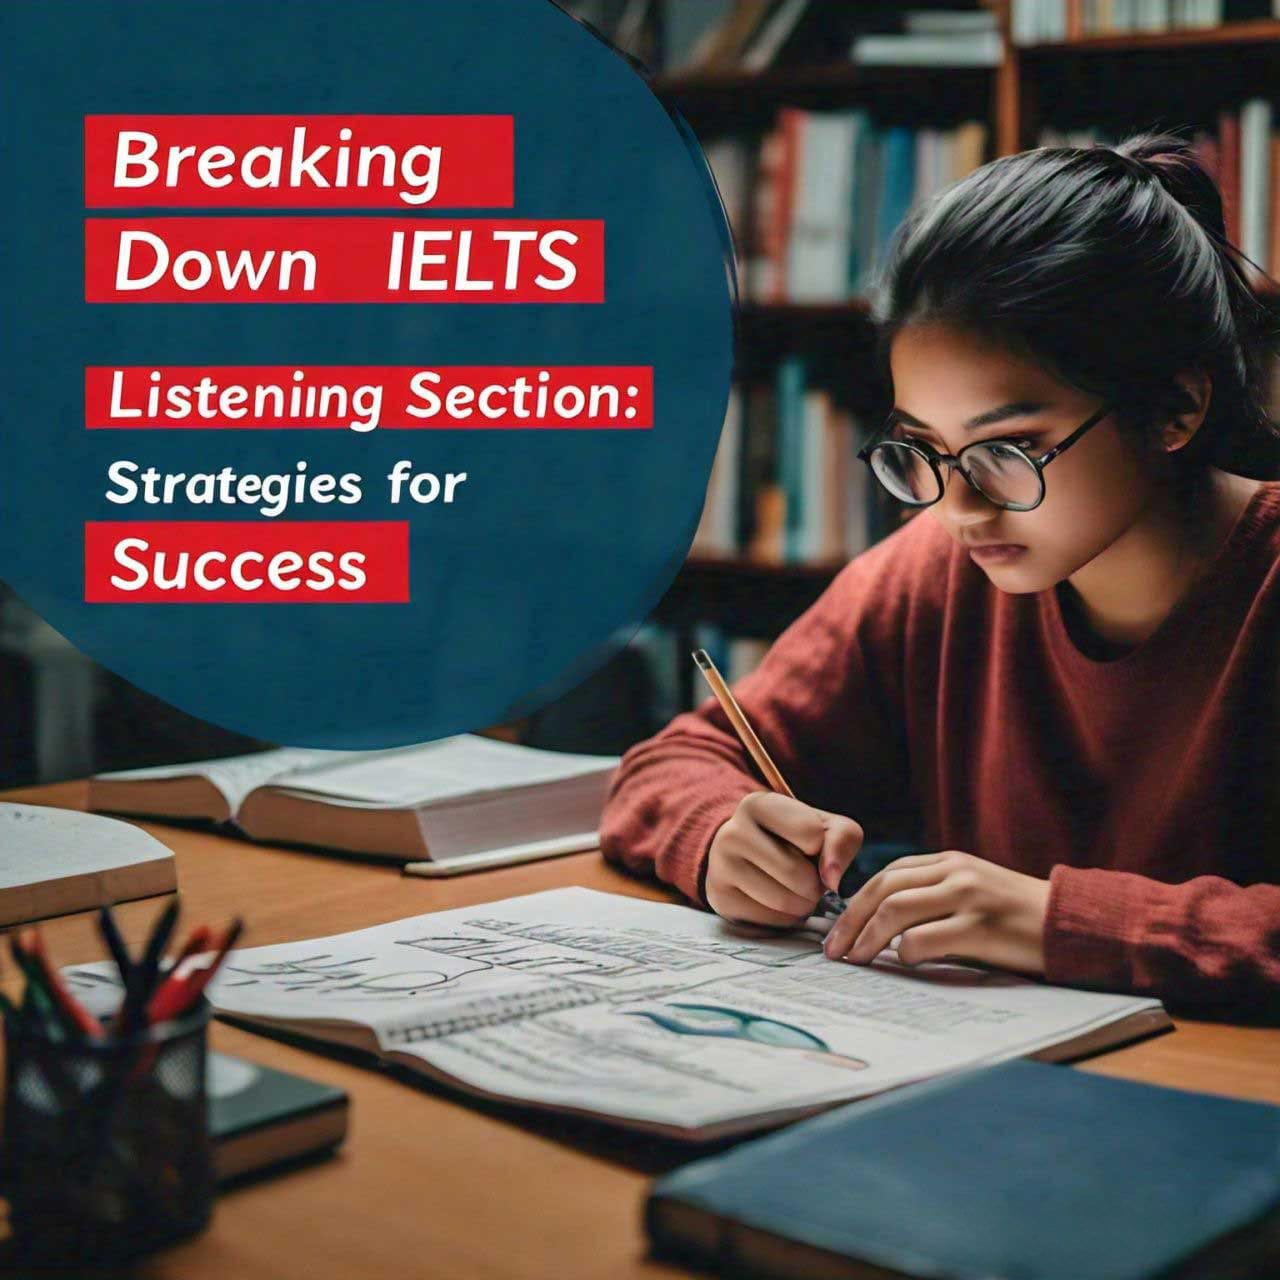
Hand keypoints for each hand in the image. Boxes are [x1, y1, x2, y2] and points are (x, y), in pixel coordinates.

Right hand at [705, 792, 861, 928]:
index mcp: (757, 804)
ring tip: (796, 891)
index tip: (810, 845)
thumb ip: (842, 840)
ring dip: (804, 904)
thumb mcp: (825, 826)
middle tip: (809, 878)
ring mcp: (721, 867)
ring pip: (784, 901)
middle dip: (815, 884)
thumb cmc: (793, 837)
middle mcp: (731, 832)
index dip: (821, 846)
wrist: (748, 854)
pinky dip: (786, 918)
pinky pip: (770, 921)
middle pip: (797, 873)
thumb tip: (831, 880)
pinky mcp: (721, 899)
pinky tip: (778, 902)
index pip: (810, 833)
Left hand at [822, 851, 1049, 975]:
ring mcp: (968, 896)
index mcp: (949, 861)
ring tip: (856, 960)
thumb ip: (933, 897)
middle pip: (883, 889)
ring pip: (896, 910)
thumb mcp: (973, 891)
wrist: (1072, 923)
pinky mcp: (981, 927)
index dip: (855, 901)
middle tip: (834, 950)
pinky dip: (906, 953)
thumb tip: (882, 926)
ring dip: (868, 937)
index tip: (837, 928)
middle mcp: (955, 872)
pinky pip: (925, 939)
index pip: (887, 875)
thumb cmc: (1018, 918)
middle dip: (850, 920)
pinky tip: (904, 964)